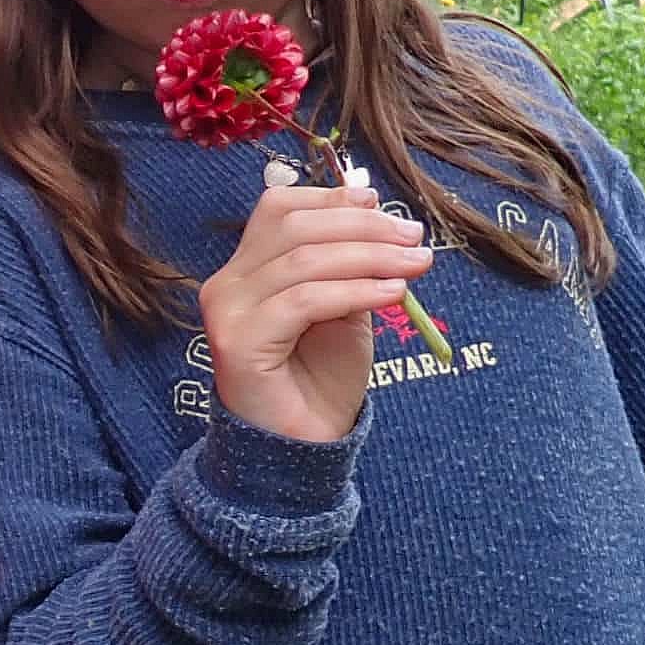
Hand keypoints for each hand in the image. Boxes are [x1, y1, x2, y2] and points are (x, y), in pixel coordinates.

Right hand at [198, 184, 431, 443]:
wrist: (301, 446)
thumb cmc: (321, 378)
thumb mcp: (343, 309)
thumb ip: (349, 267)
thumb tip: (379, 216)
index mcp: (247, 269)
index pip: (278, 209)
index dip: (331, 199)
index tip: (383, 205)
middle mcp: (227, 283)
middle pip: (293, 227)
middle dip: (361, 226)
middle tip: (414, 237)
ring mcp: (228, 311)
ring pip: (302, 261)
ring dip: (369, 256)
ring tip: (416, 264)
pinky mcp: (239, 340)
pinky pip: (303, 301)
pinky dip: (353, 291)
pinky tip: (392, 295)